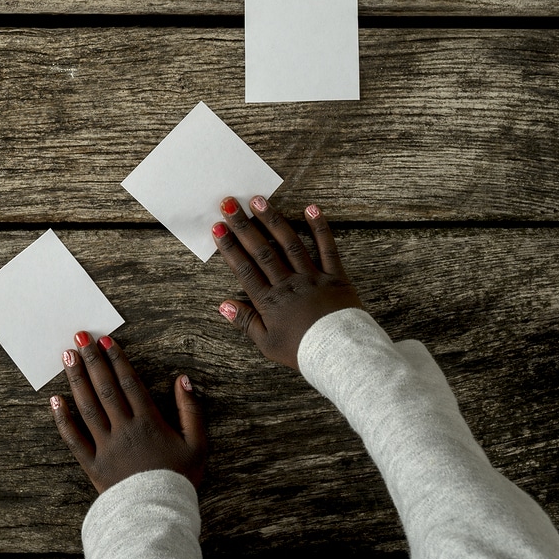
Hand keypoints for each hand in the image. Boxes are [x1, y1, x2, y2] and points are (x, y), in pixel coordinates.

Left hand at [50, 331, 207, 493]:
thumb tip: (183, 379)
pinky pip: (73, 439)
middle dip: (92, 360)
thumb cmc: (180, 479)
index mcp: (149, 423)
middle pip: (105, 389)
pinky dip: (62, 419)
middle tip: (80, 337)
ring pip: (87, 407)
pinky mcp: (92, 464)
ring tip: (67, 357)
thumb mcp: (197, 445)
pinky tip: (55, 400)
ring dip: (76, 380)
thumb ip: (191, 410)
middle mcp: (124, 430)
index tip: (105, 341)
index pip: (129, 383)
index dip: (116, 360)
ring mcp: (106, 447)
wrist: (159, 516)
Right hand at [212, 196, 362, 369]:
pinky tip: (311, 208)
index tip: (217, 228)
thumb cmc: (302, 351)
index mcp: (270, 301)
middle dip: (244, 226)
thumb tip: (223, 305)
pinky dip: (320, 228)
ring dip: (273, 221)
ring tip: (258, 200)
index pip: (245, 268)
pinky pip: (328, 249)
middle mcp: (289, 284)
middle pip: (262, 251)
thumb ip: (245, 322)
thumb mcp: (267, 343)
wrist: (341, 357)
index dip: (230, 247)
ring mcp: (312, 278)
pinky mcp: (335, 276)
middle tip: (229, 204)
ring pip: (290, 244)